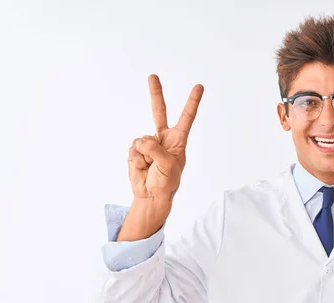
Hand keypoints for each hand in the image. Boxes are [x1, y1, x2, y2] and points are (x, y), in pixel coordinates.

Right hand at [128, 74, 203, 202]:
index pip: (186, 117)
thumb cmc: (166, 182)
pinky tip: (142, 168)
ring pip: (142, 140)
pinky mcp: (136, 150)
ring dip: (145, 156)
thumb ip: (156, 149)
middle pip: (159, 112)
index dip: (192, 102)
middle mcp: (163, 138)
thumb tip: (140, 140)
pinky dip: (136, 160)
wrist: (151, 196)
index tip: (199, 86)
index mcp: (178, 140)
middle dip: (155, 93)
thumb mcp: (168, 166)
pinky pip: (133, 150)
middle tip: (152, 76)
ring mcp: (148, 143)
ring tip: (151, 168)